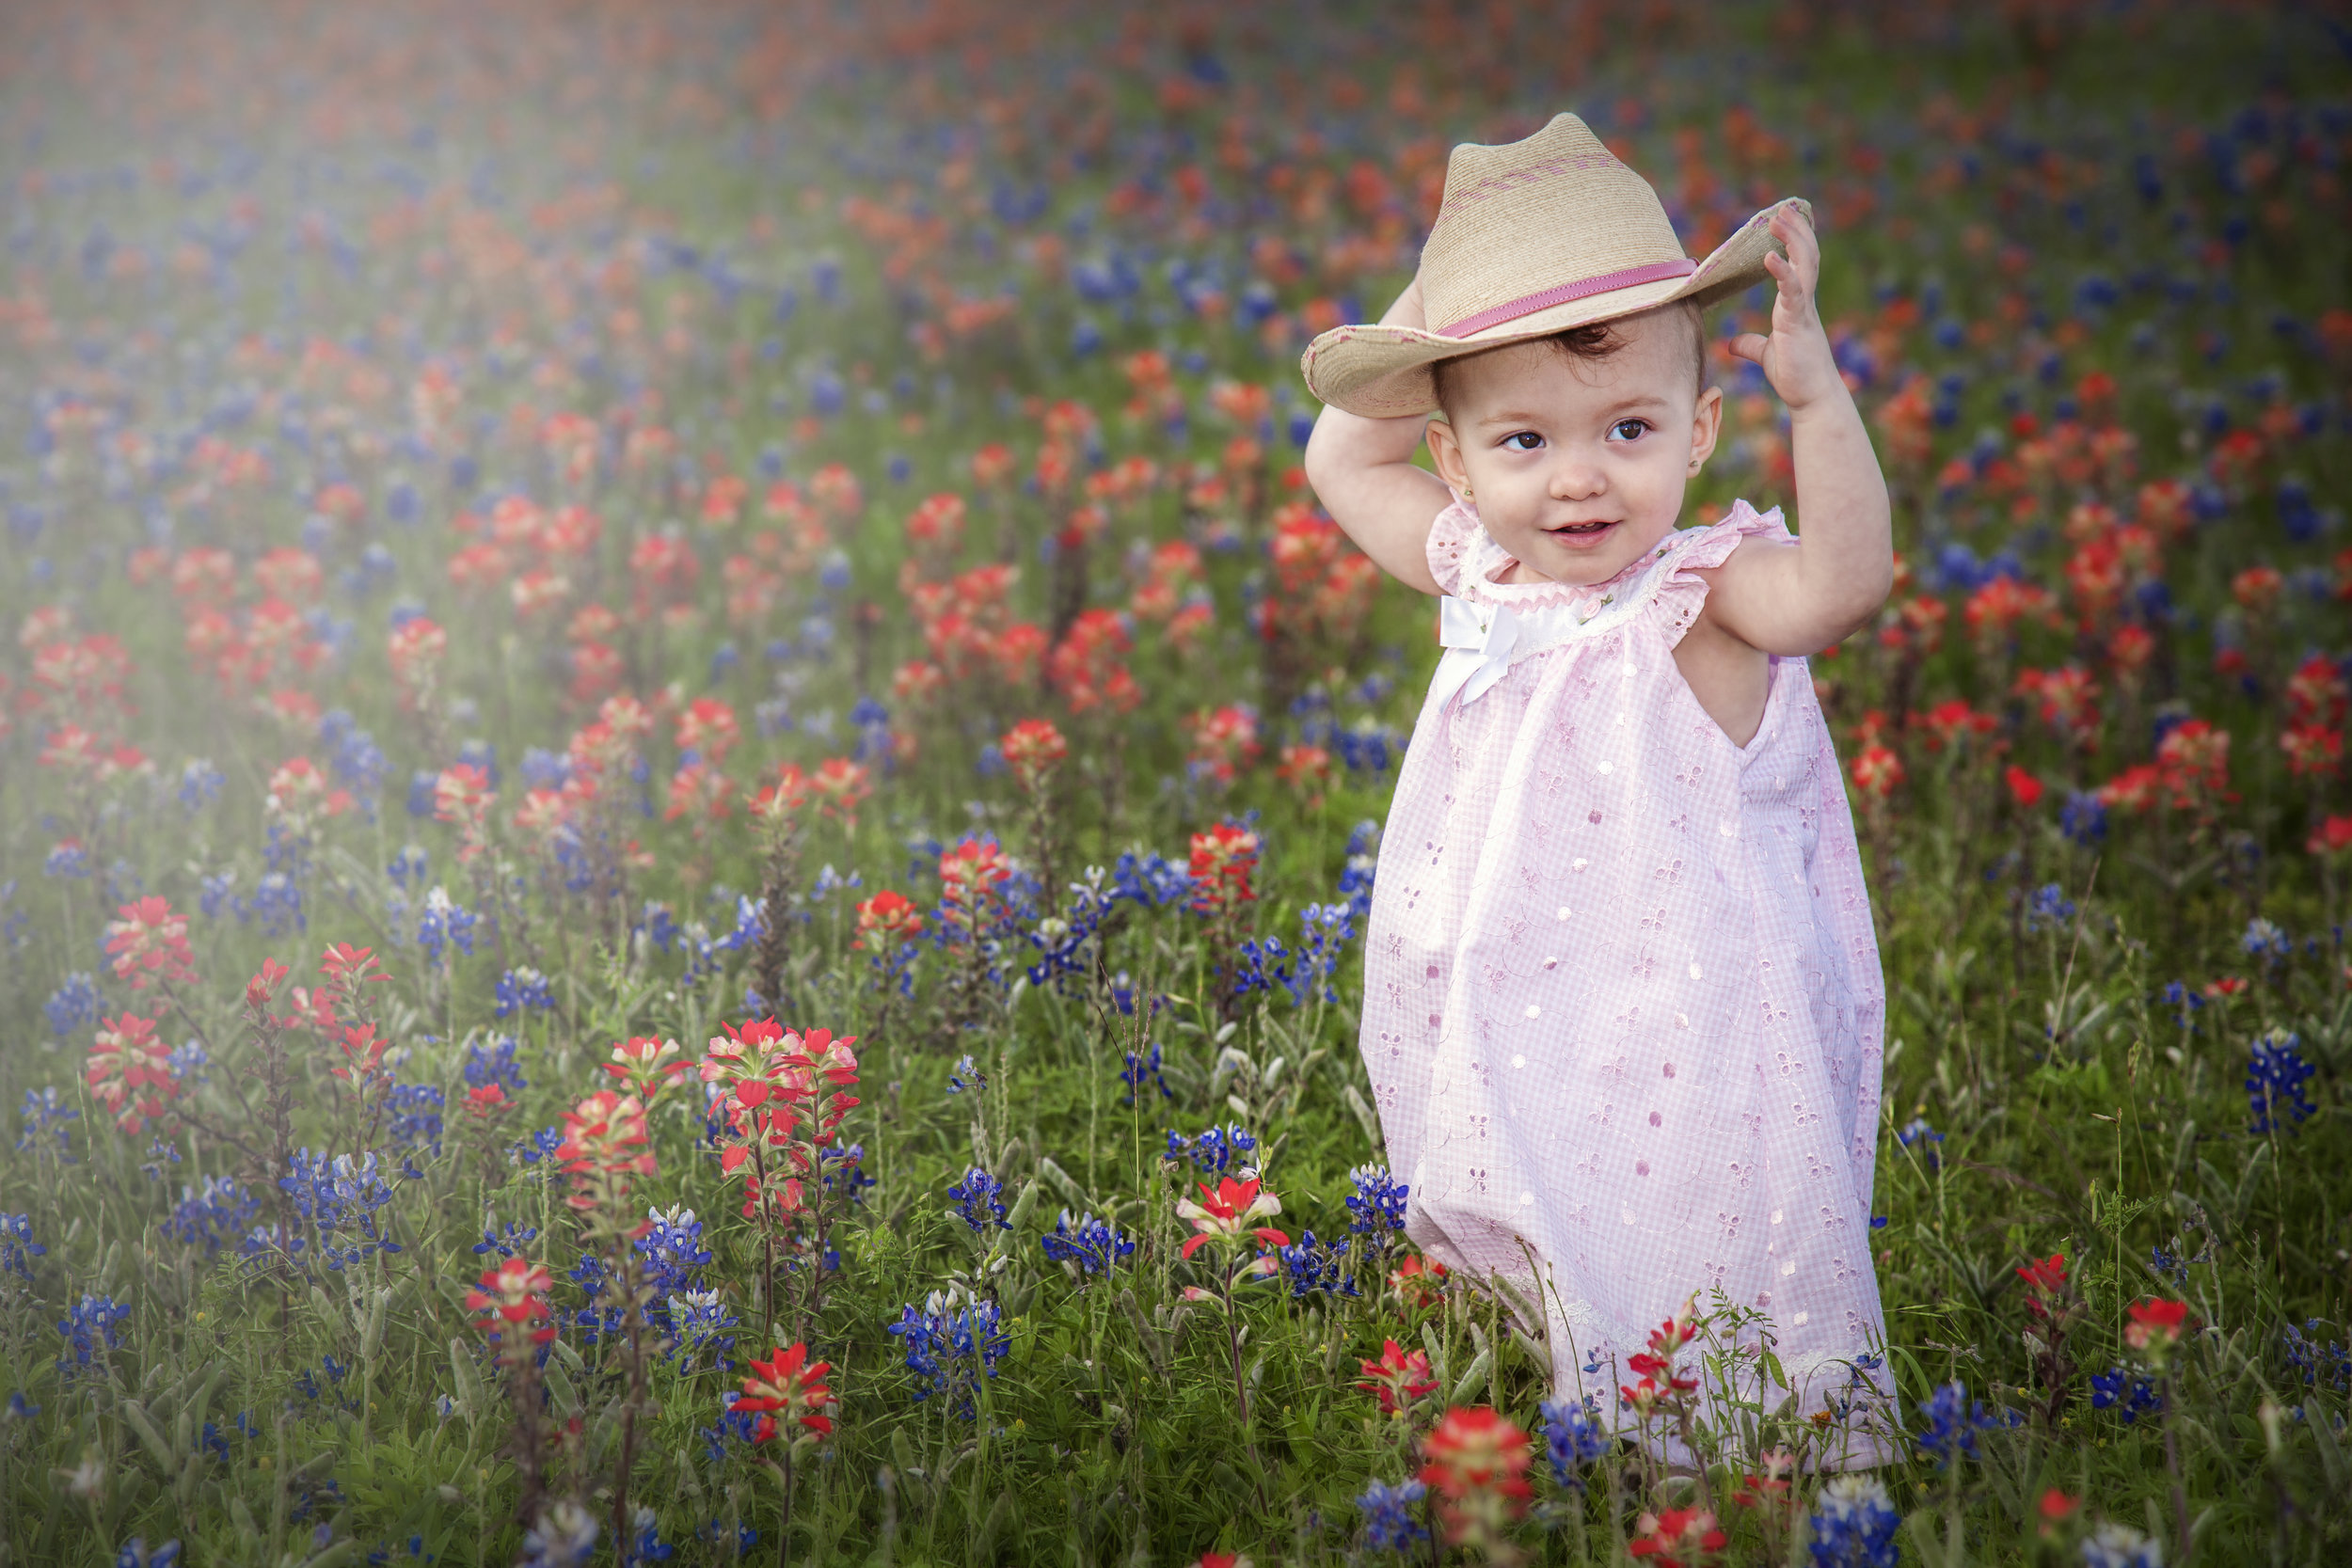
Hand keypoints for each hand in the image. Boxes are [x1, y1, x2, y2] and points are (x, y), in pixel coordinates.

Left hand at [1726, 205, 1843, 412]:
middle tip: (1781, 209)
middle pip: (1806, 255)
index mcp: (1797, 305)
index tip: (1786, 220)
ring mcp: (1803, 310)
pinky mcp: (1798, 322)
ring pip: (1804, 265)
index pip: (1800, 264)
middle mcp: (1803, 302)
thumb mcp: (1767, 354)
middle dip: (1795, 230)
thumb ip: (1752, 344)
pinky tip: (1770, 257)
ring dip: (1792, 239)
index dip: (1796, 240)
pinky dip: (1782, 271)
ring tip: (1777, 219)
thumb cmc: (1794, 375)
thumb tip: (1733, 343)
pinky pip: (1792, 291)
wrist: (1811, 397)